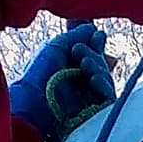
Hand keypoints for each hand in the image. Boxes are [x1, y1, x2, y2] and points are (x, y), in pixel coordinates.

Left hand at [10, 23, 117, 141]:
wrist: (33, 104)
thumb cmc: (39, 74)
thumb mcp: (57, 46)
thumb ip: (77, 34)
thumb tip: (93, 28)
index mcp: (69, 67)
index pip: (92, 54)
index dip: (96, 44)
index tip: (95, 36)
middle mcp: (79, 83)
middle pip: (100, 64)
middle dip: (94, 54)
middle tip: (78, 51)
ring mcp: (87, 98)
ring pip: (105, 78)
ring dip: (98, 67)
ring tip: (84, 63)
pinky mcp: (95, 113)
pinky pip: (109, 97)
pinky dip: (104, 85)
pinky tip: (94, 78)